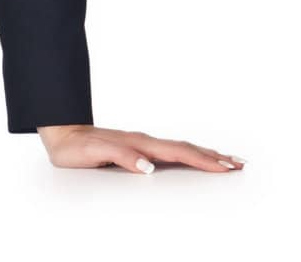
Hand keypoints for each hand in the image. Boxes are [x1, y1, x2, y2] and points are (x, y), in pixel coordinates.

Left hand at [36, 124, 245, 173]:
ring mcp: (141, 144)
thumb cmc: (75, 147)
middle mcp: (143, 142)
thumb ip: (121, 157)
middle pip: (185, 148)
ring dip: (204, 154)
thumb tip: (149, 167)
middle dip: (213, 157)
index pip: (178, 153)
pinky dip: (186, 154)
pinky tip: (190, 158)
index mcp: (139, 144)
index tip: (226, 166)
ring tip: (226, 160)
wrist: (60, 134)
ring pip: (180, 148)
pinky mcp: (136, 148)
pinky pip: (169, 151)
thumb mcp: (94, 153)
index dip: (202, 160)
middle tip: (240, 164)